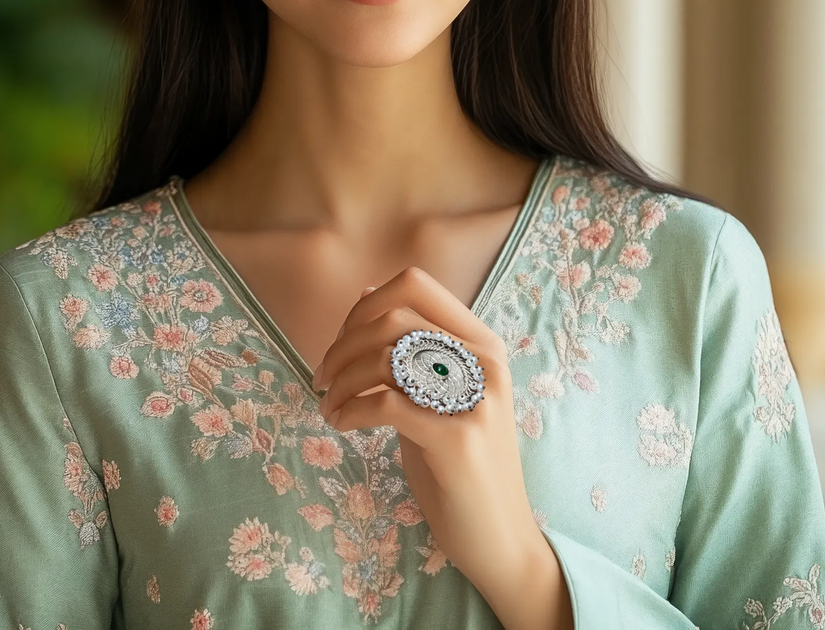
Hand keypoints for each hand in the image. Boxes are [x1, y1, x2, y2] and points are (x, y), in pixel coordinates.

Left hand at [311, 265, 571, 629]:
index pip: (415, 284)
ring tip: (329, 407)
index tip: (341, 342)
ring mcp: (475, 398)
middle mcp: (484, 360)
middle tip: (322, 378)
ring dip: (341, 381)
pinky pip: (386, 404)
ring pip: (385, 357)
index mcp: (482, 342)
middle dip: (342, 345)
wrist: (501, 538)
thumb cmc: (462, 465)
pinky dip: (350, 411)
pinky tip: (342, 425)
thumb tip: (365, 294)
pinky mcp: (458, 438)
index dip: (365, 306)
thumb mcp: (439, 394)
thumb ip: (411, 347)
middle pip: (392, 317)